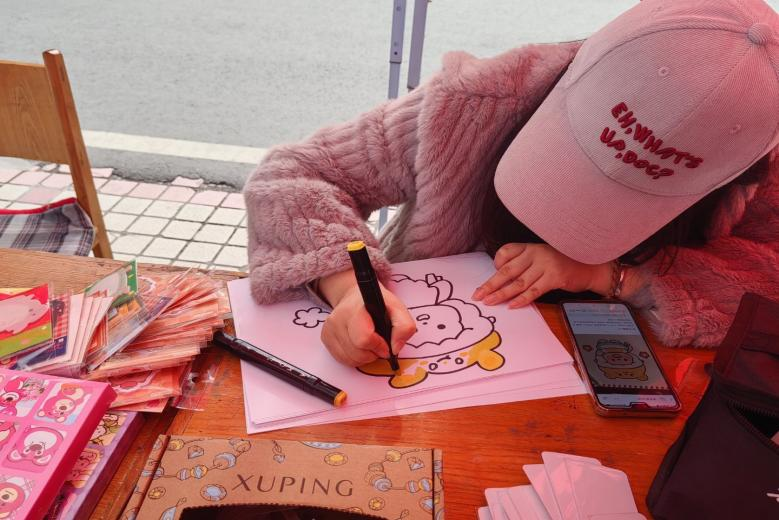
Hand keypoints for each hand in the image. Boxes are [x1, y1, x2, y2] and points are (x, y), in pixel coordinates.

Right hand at [319, 271, 415, 366]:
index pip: (364, 338)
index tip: (385, 344)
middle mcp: (338, 317)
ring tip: (370, 344)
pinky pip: (342, 359)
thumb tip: (394, 349)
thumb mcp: (398, 309)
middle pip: (357, 353)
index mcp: (356, 308)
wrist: (355, 297)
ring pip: (349, 359)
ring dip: (364, 357)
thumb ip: (404, 327)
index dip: (378, 346)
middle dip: (373, 353)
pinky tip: (359, 346)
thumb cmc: (377, 304)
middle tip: (379, 344)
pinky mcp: (325, 337)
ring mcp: (329, 328)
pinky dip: (354, 358)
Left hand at [472, 243, 612, 307]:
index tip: (491, 276)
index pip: (505, 252)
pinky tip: (512, 306)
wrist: (590, 266)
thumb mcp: (541, 257)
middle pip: (507, 270)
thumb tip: (501, 281)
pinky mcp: (555, 277)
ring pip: (518, 283)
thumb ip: (524, 264)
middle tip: (477, 295)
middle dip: (490, 284)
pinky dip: (522, 299)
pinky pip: (534, 291)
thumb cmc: (562, 263)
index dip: (496, 264)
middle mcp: (536, 253)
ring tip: (489, 302)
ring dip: (502, 294)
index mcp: (529, 246)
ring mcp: (545, 264)